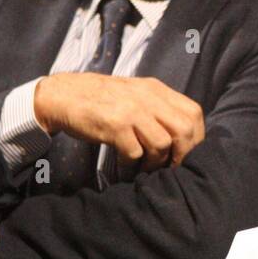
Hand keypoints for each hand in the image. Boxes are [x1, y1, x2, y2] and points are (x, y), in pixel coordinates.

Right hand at [33, 72, 204, 171]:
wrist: (62, 95)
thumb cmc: (101, 100)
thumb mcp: (135, 95)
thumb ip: (158, 109)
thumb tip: (182, 138)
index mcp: (156, 89)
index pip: (193, 113)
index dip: (196, 137)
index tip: (187, 154)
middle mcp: (148, 97)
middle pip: (184, 129)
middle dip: (182, 154)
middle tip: (171, 168)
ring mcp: (132, 110)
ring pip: (162, 144)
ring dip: (155, 163)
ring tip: (145, 169)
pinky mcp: (114, 125)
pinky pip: (135, 153)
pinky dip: (132, 166)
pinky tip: (125, 168)